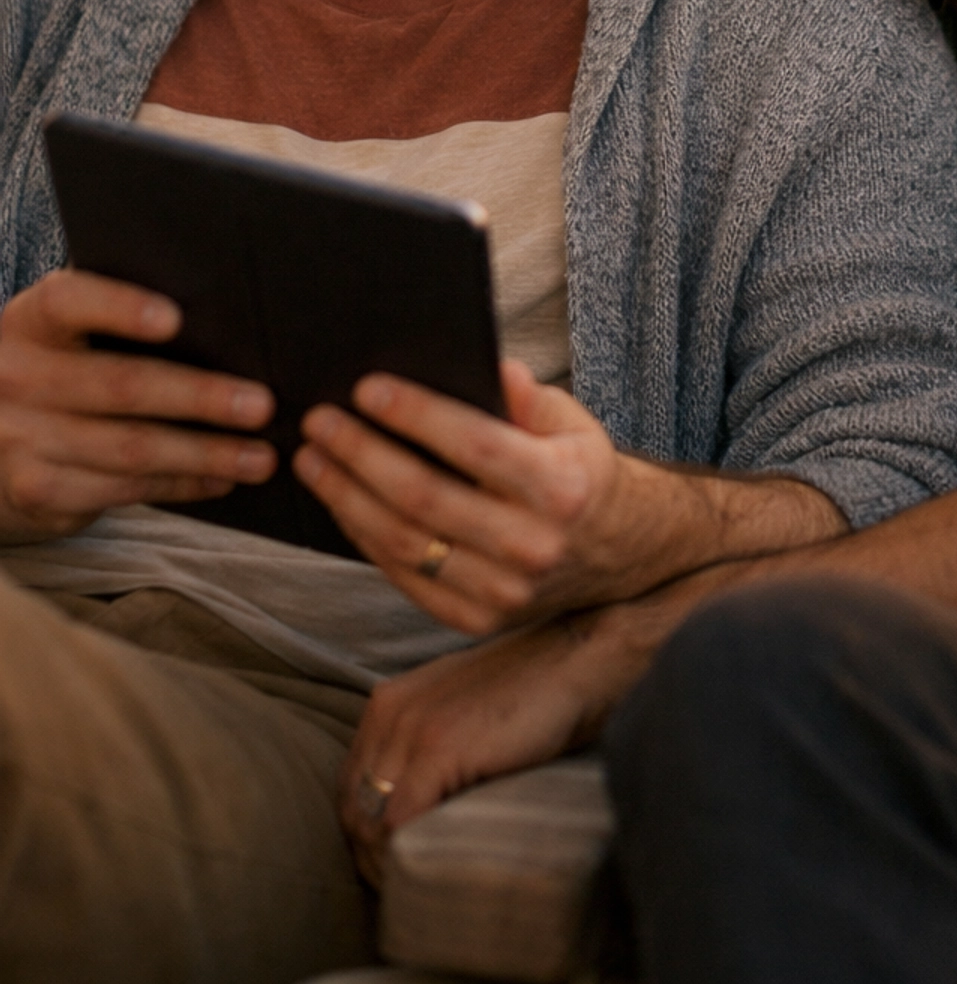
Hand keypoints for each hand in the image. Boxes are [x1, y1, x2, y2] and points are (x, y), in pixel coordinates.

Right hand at [0, 268, 276, 541]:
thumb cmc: (58, 364)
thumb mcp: (65, 332)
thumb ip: (115, 316)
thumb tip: (225, 312)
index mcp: (30, 320)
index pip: (69, 301)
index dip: (120, 307)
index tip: (176, 319)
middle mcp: (16, 376)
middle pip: (119, 385)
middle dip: (199, 397)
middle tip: (262, 405)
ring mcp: (21, 438)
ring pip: (128, 448)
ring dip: (204, 454)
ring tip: (260, 457)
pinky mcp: (35, 490)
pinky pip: (120, 489)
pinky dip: (178, 485)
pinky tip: (219, 480)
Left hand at [296, 360, 625, 633]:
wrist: (612, 551)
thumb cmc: (576, 469)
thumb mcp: (568, 421)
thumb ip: (525, 396)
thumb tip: (486, 367)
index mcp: (561, 488)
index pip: (475, 445)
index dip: (416, 415)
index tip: (367, 388)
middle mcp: (533, 545)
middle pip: (425, 497)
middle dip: (361, 454)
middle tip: (320, 421)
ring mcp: (503, 592)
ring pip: (404, 542)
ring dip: (347, 497)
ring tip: (312, 459)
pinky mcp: (476, 620)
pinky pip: (404, 576)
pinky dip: (363, 537)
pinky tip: (340, 502)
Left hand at [339, 610, 621, 885]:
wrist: (574, 660)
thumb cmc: (529, 693)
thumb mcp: (460, 713)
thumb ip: (426, 745)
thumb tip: (413, 810)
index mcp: (388, 703)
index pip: (351, 787)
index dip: (365, 835)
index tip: (392, 866)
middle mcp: (389, 713)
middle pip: (354, 807)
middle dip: (372, 857)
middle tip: (403, 889)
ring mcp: (411, 729)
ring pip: (371, 821)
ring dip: (388, 863)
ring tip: (417, 888)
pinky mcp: (438, 748)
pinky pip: (399, 822)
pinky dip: (407, 854)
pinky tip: (431, 869)